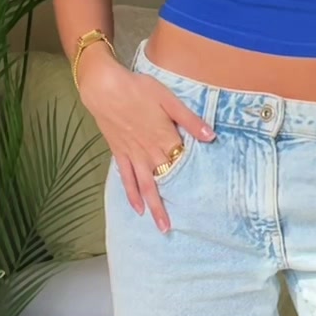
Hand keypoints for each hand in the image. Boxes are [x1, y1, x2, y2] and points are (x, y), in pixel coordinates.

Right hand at [75, 50, 213, 232]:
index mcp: (164, 138)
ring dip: (154, 207)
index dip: (192, 179)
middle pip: (165, 181)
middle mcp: (149, 152)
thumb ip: (189, 120)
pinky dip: (132, 194)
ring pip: (146, 186)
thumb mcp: (169, 99)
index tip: (204, 198)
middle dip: (173, 203)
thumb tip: (211, 136)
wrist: (104, 88)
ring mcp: (133, 155)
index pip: (182, 163)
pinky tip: (137, 208)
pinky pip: (127, 179)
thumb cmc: (138, 89)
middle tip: (182, 224)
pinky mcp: (120, 154)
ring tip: (161, 227)